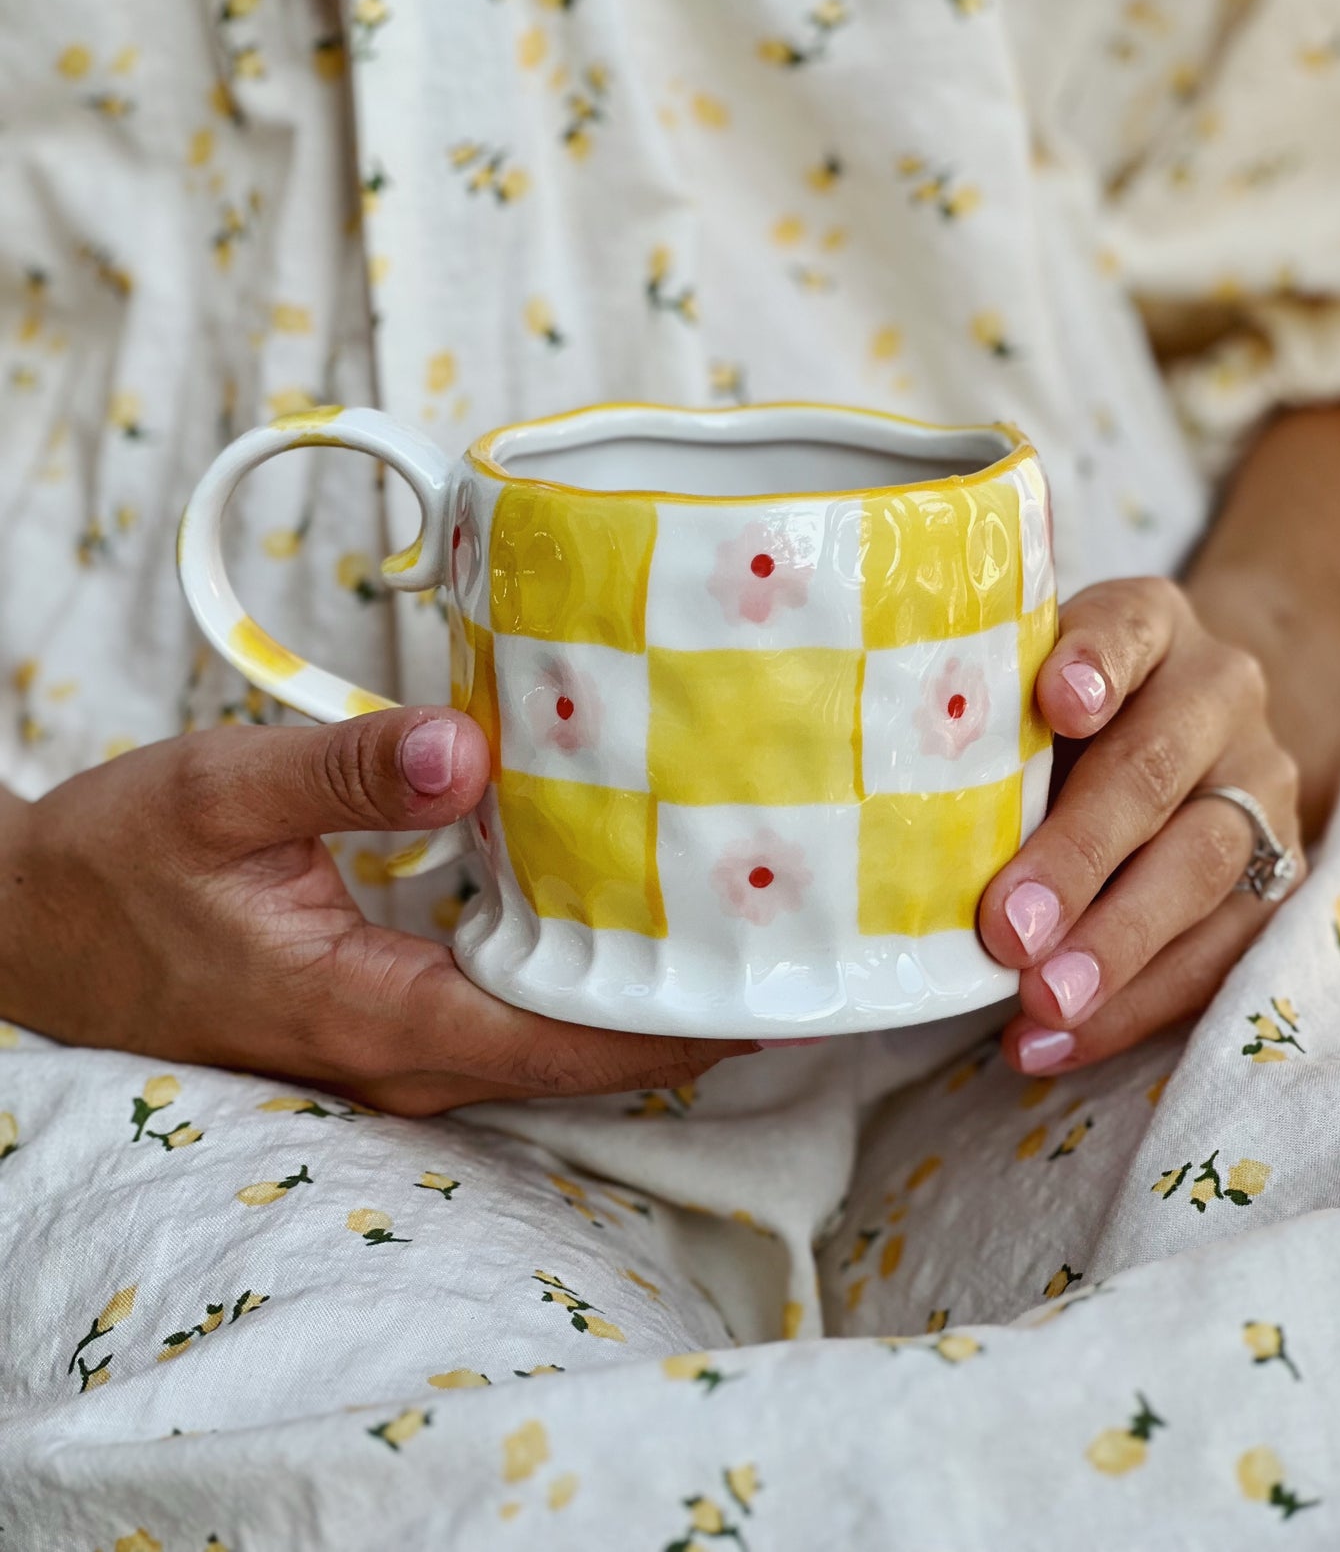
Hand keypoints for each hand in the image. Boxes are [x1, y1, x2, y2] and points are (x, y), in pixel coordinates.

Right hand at [0, 710, 753, 1112]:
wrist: (34, 932)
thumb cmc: (116, 869)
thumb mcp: (219, 795)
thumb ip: (346, 773)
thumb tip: (471, 748)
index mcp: (371, 1016)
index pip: (565, 1044)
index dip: (681, 1022)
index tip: (782, 980)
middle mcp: (398, 1056)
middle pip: (584, 1058)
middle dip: (693, 1009)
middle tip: (797, 930)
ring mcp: (392, 1051)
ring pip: (552, 1043)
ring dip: (644, 994)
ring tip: (741, 915)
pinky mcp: (384, 1025)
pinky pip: (510, 1016)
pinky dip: (579, 975)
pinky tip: (621, 906)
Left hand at [977, 578, 1303, 1074]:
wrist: (1188, 730)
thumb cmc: (1055, 716)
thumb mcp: (1023, 688)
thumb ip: (982, 724)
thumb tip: (874, 816)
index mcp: (1149, 623)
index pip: (1127, 627)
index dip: (1095, 663)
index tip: (1057, 704)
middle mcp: (1218, 693)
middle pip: (1155, 769)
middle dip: (1079, 854)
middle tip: (1009, 928)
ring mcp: (1260, 784)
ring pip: (1202, 864)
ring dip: (1115, 943)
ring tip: (1042, 1002)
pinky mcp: (1279, 874)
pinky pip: (1220, 949)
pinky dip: (1135, 1004)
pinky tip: (1056, 1040)